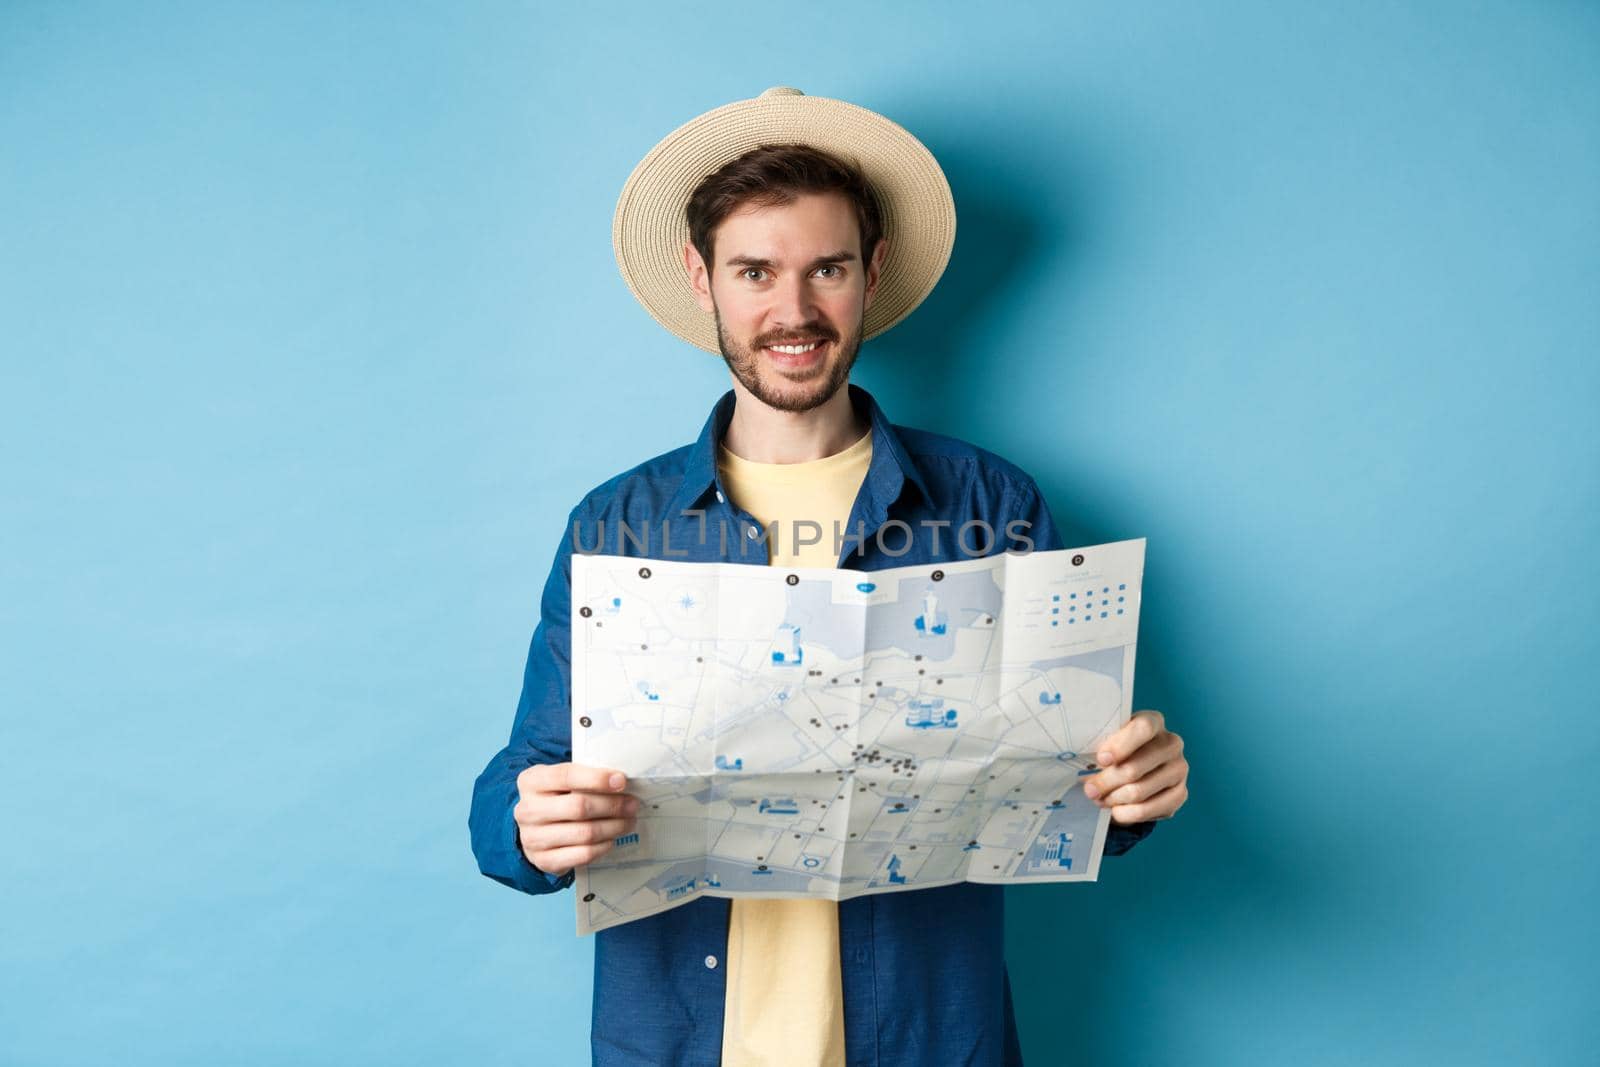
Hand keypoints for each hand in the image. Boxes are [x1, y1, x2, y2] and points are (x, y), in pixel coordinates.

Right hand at [514, 763, 639, 875]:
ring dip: (613, 827)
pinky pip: (583, 854)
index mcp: (532, 781)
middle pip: (579, 807)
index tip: (622, 781)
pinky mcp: (543, 860)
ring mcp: (532, 838)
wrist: (535, 830)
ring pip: (584, 833)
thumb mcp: (562, 781)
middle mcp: (528, 810)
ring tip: (628, 821)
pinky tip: (611, 838)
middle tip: (632, 805)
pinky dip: (603, 846)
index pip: (566, 776)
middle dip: (612, 805)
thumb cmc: (556, 799)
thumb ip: (585, 777)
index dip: (597, 778)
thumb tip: (620, 781)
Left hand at [1082, 710, 1187, 824]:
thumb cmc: (1116, 752)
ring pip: (1139, 791)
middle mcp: (1172, 743)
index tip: (1101, 760)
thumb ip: (1100, 749)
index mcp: (1154, 722)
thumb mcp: (1107, 743)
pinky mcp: (1180, 794)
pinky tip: (1115, 810)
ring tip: (1100, 799)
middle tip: (1089, 790)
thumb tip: (1085, 769)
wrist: (1135, 773)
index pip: (1143, 728)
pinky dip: (1126, 814)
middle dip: (1106, 782)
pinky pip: (1147, 810)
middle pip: (1135, 767)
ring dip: (1114, 798)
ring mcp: (1179, 769)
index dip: (1120, 745)